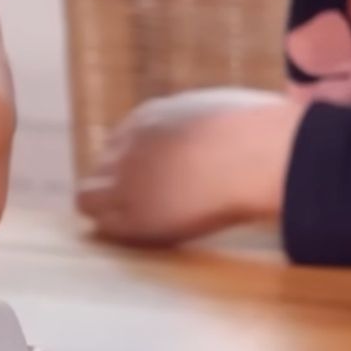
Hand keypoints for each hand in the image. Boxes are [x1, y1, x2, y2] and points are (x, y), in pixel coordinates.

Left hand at [76, 89, 304, 245]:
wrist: (253, 156)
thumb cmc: (259, 136)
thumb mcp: (227, 114)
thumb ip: (210, 126)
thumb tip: (234, 133)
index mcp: (152, 117)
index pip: (123, 141)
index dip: (135, 163)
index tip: (151, 179)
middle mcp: (130, 143)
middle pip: (103, 168)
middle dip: (117, 185)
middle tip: (140, 206)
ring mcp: (126, 177)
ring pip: (91, 197)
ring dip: (106, 209)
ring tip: (123, 225)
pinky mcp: (131, 213)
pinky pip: (101, 221)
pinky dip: (109, 227)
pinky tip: (125, 235)